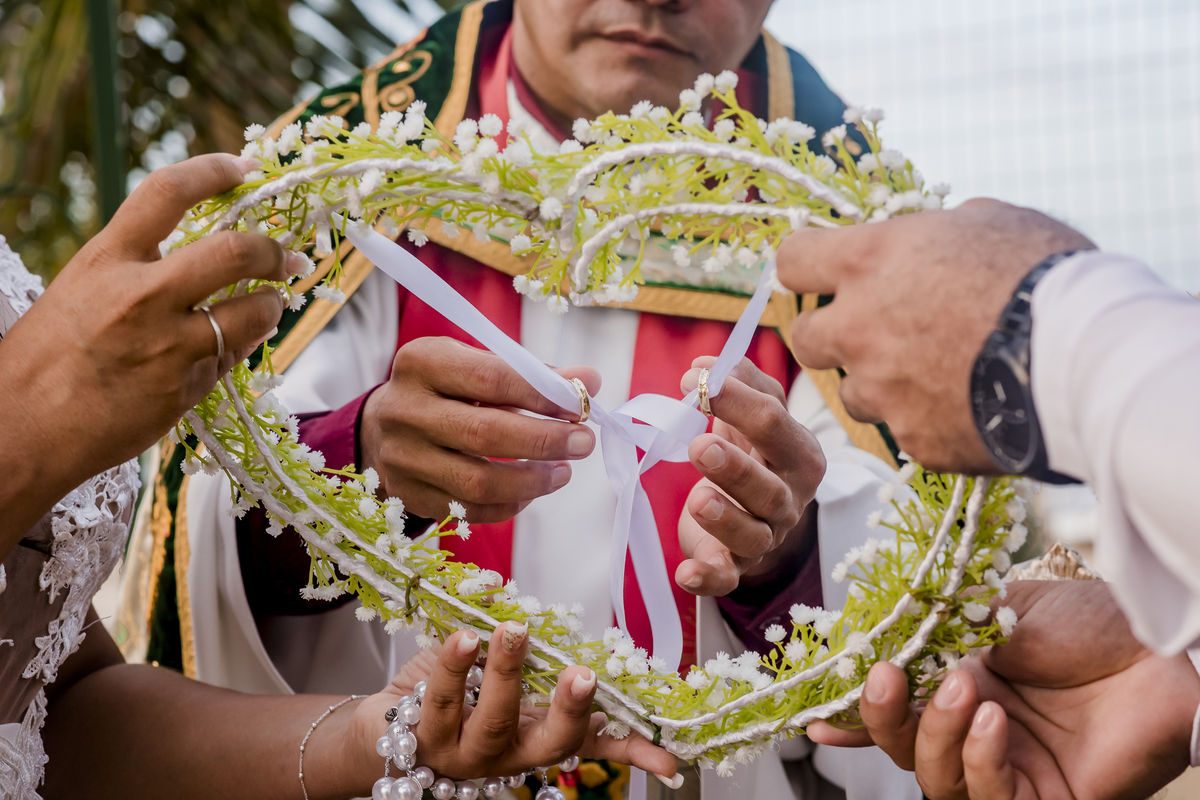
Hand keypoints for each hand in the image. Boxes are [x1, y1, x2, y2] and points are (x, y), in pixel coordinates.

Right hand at [0, 154, 301, 548]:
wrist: (22, 431)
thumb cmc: (43, 361)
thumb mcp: (79, 291)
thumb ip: (133, 271)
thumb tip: (192, 259)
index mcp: (106, 260)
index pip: (167, 192)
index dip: (212, 170)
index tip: (242, 167)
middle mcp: (142, 296)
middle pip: (235, 251)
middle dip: (272, 250)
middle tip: (285, 255)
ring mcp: (169, 345)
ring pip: (254, 311)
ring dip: (273, 304)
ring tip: (272, 303)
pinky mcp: (187, 388)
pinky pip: (232, 357)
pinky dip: (239, 347)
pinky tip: (229, 346)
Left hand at [343, 623, 677, 788]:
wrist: (379, 729)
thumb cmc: (445, 695)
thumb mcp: (491, 671)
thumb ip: (511, 640)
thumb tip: (512, 593)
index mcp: (534, 732)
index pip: (591, 743)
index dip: (632, 751)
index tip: (670, 760)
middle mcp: (507, 753)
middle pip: (550, 741)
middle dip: (570, 709)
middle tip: (583, 675)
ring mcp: (466, 754)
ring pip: (494, 720)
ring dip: (507, 671)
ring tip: (513, 629)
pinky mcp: (423, 742)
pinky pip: (441, 700)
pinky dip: (453, 664)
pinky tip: (462, 636)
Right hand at [361, 337, 600, 521]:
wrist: (384, 424)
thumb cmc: (447, 388)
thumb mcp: (478, 365)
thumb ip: (531, 373)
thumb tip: (589, 380)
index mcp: (422, 363)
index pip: (491, 378)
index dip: (542, 395)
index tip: (580, 404)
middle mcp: (404, 410)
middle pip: (485, 434)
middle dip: (544, 441)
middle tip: (583, 442)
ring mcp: (402, 458)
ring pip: (478, 481)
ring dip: (532, 480)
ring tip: (564, 471)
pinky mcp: (408, 495)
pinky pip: (469, 510)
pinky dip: (510, 503)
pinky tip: (532, 490)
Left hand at [675, 356, 824, 595]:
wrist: (754, 508)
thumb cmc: (754, 451)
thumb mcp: (755, 412)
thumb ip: (737, 379)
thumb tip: (704, 363)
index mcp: (798, 454)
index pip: (776, 426)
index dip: (738, 402)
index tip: (695, 380)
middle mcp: (788, 500)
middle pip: (768, 489)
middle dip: (736, 468)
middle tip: (700, 446)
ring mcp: (765, 537)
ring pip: (752, 535)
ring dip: (725, 519)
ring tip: (697, 499)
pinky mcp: (735, 567)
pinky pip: (725, 578)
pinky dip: (707, 579)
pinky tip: (685, 573)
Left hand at [776, 199, 1094, 472]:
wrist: (1089, 358)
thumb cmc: (1044, 273)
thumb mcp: (988, 222)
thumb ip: (936, 232)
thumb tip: (931, 236)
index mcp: (867, 262)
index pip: (792, 261)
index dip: (808, 266)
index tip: (824, 274)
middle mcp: (857, 329)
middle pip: (806, 338)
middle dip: (836, 334)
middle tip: (881, 329)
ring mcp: (881, 391)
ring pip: (854, 392)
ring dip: (883, 382)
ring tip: (944, 371)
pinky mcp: (913, 440)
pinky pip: (906, 430)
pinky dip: (930, 419)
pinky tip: (973, 405)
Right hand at [807, 580, 1199, 799]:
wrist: (1159, 646)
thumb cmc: (1092, 623)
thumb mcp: (1000, 608)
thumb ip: (942, 623)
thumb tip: (884, 627)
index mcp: (960, 684)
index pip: (897, 712)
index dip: (855, 717)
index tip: (816, 713)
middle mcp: (978, 732)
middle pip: (904, 752)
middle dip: (881, 720)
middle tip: (884, 677)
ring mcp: (1010, 769)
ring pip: (936, 781)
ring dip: (935, 735)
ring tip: (964, 689)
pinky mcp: (1044, 799)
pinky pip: (989, 798)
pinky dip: (979, 760)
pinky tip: (993, 722)